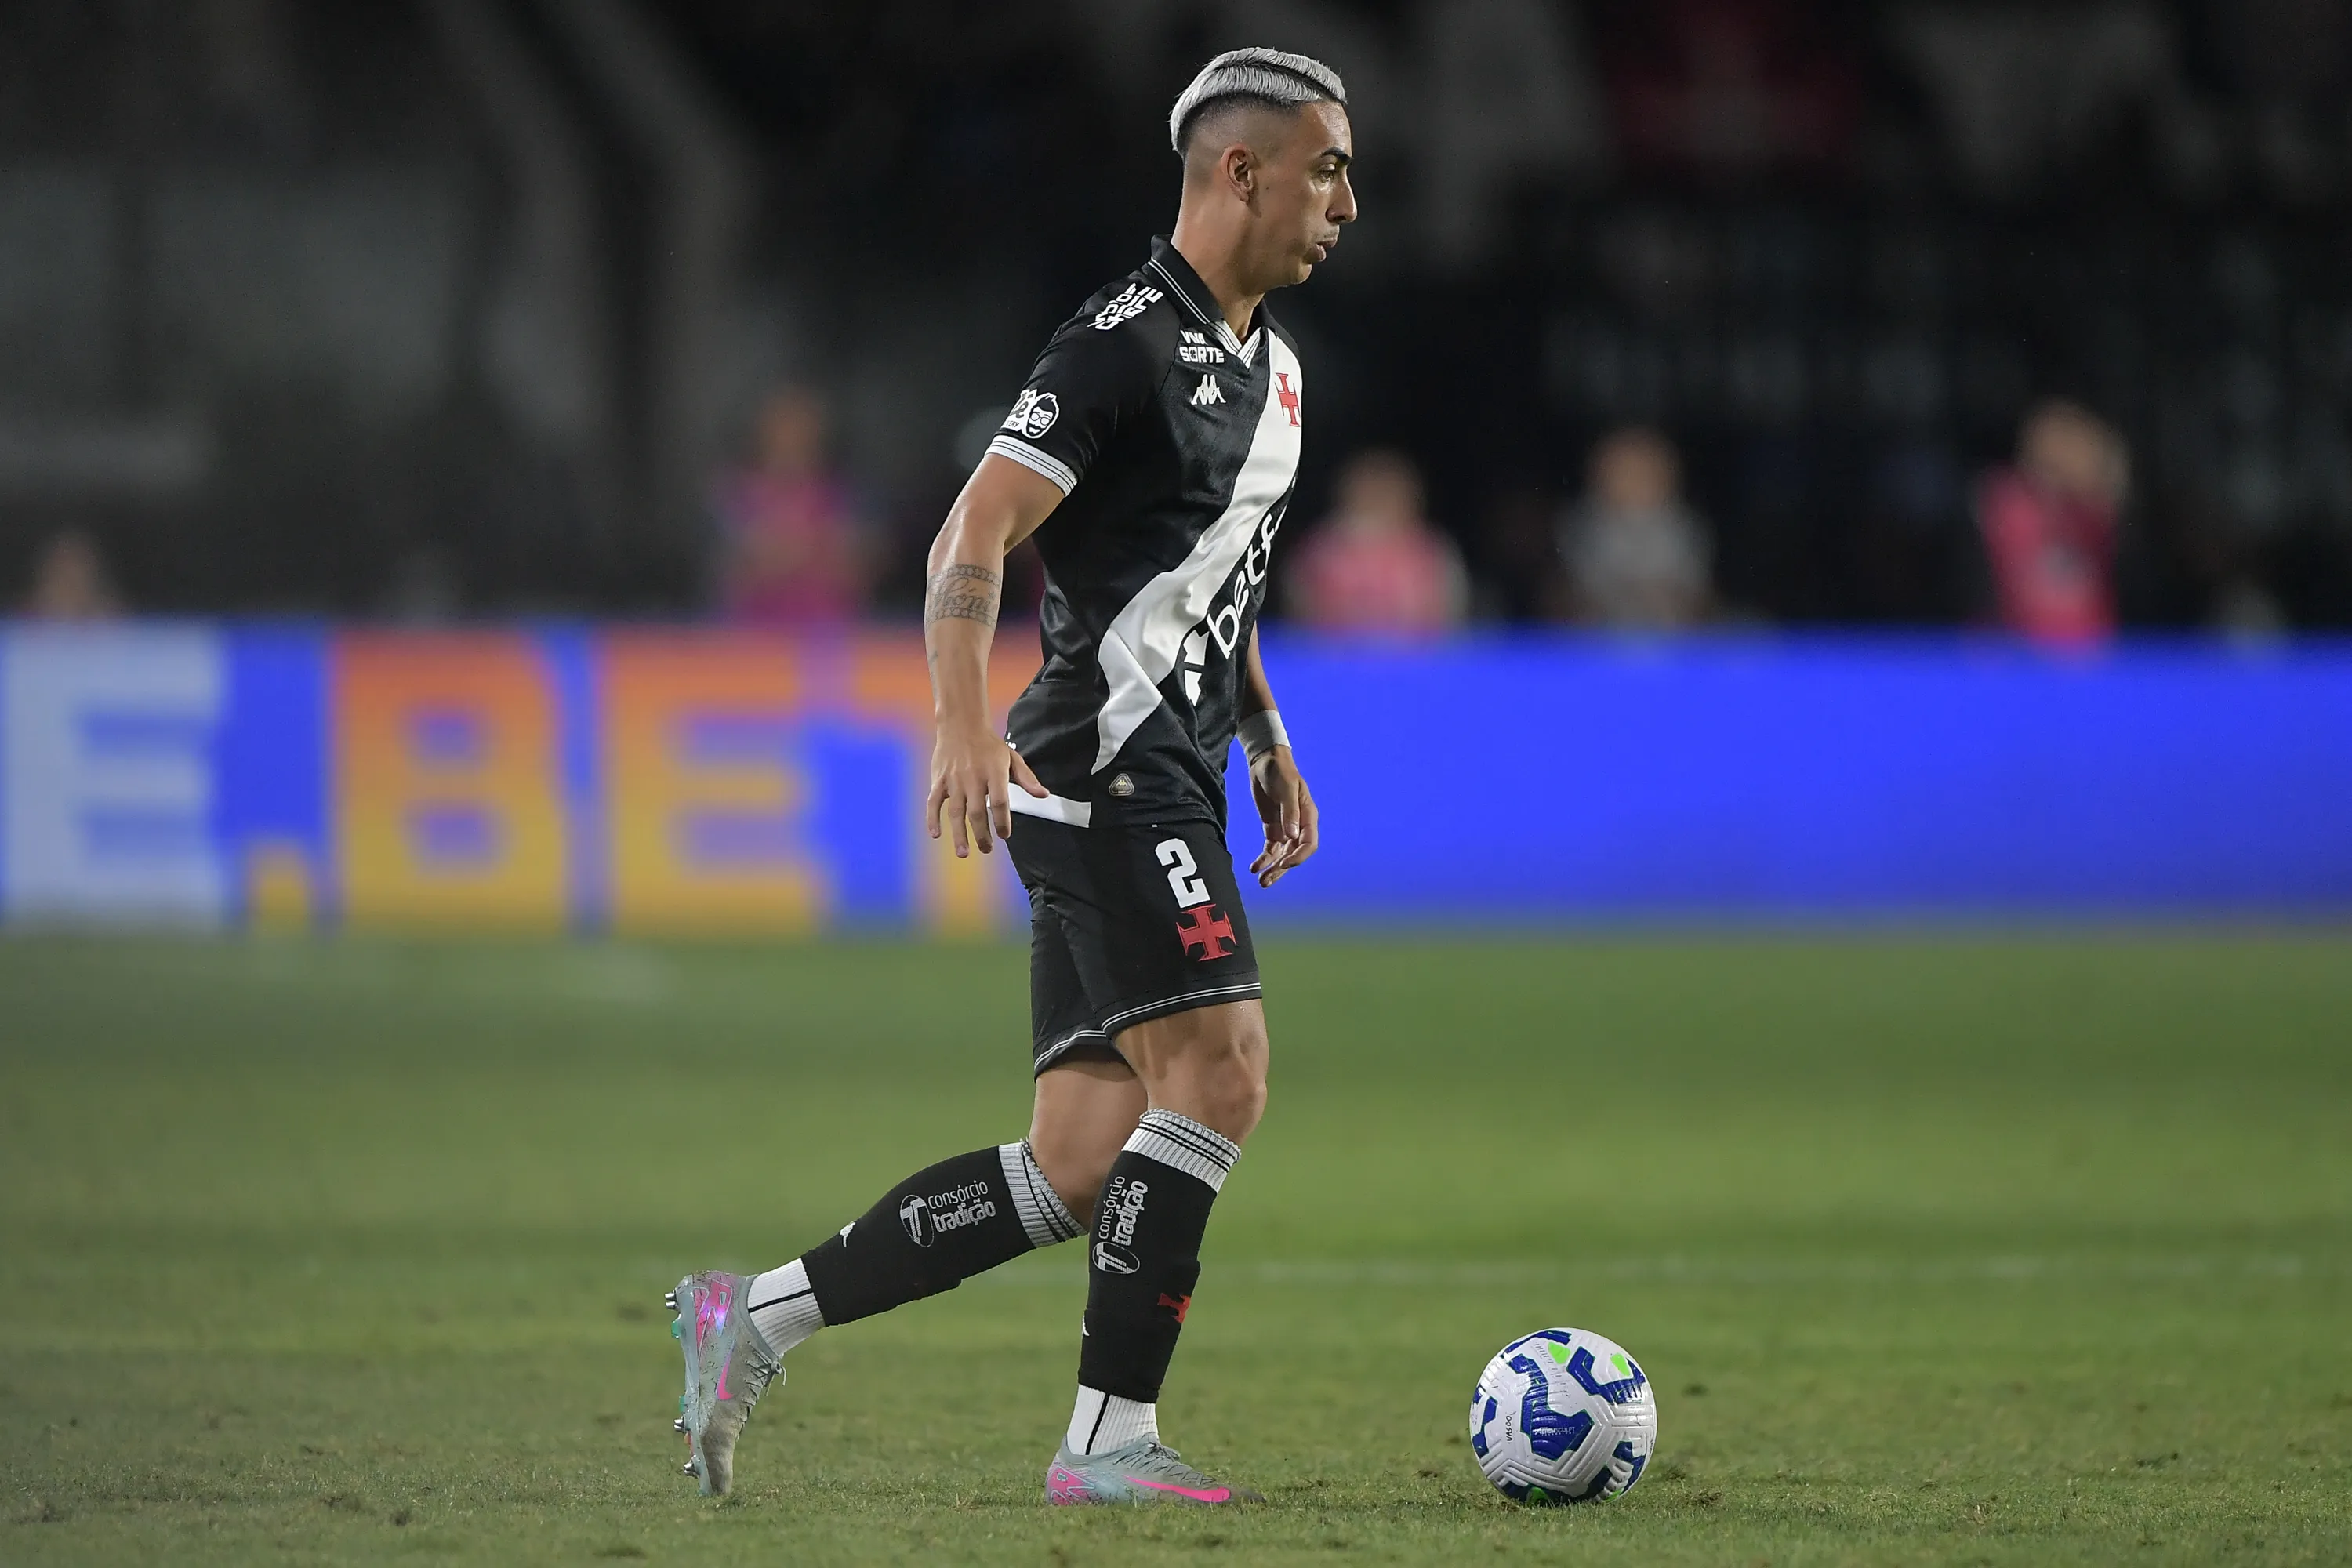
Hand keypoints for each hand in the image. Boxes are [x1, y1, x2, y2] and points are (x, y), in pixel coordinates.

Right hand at [927, 725, 1048, 856]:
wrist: (961, 724)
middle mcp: (973, 778)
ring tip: (964, 853)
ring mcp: (954, 780)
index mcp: (994, 773)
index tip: (1005, 835)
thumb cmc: (989, 744)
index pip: (1000, 802)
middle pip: (978, 812)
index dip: (1002, 822)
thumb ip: (1027, 778)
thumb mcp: (1012, 757)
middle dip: (982, 835)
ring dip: (959, 834)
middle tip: (987, 848)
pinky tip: (936, 835)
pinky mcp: (939, 780)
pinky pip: (933, 802)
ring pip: (956, 812)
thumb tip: (1043, 795)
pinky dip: (932, 819)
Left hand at [1248, 746, 1318, 887]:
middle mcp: (1299, 825)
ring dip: (1273, 868)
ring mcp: (1286, 827)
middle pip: (1294, 854)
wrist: (1265, 760)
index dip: (1297, 857)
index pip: (1309, 843)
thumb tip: (1292, 836)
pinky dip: (1264, 858)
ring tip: (1261, 882)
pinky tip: (1254, 868)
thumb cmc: (1280, 771)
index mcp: (1308, 816)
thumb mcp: (1286, 788)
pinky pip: (1270, 848)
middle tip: (1266, 881)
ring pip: (1282, 855)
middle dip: (1282, 869)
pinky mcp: (1273, 827)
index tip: (1282, 863)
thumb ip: (1290, 812)